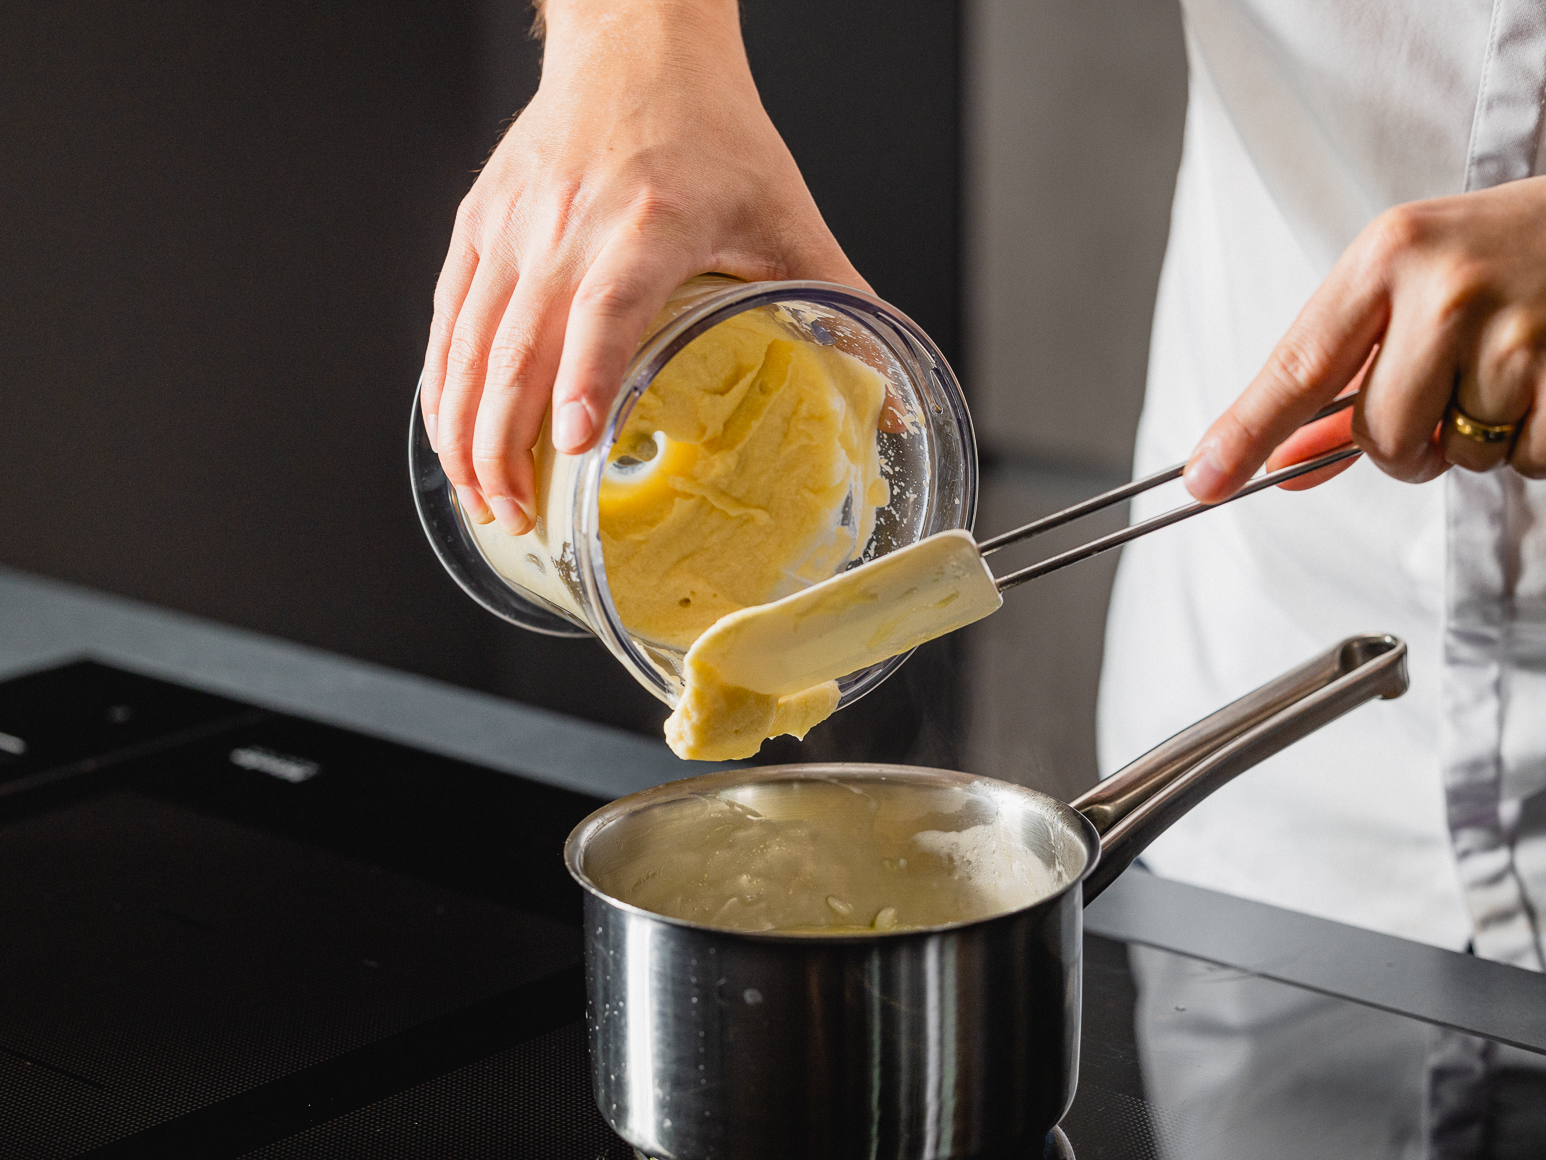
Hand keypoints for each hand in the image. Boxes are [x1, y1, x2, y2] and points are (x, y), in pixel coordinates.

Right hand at [420, 0, 866, 533]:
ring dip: (465, 432)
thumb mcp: (786, 215)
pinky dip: (444, 385)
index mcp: (654, 219)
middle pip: (520, 347)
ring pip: (471, 343)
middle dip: (507, 447)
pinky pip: (450, 318)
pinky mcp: (479, 224)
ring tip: (484, 500)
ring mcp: (515, 224)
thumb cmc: (713, 133)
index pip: (608, 308)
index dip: (587, 377)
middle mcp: (571, 222)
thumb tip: (892, 395)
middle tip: (521, 519)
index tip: (574, 444)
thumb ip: (840, 303)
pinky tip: (452, 436)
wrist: (637, 45)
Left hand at [1183, 176, 1545, 501]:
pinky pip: (1530, 460)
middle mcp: (1446, 287)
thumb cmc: (1504, 255)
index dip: (1246, 434)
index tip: (1202, 483)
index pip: (1298, 366)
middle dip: (1408, 445)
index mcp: (1388, 257)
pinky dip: (1536, 444)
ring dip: (1481, 439)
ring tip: (1515, 366)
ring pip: (1458, 455)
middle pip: (1382, 437)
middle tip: (1449, 391)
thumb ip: (1345, 380)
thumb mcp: (1412, 288)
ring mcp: (1517, 327)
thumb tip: (1283, 464)